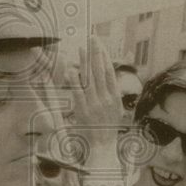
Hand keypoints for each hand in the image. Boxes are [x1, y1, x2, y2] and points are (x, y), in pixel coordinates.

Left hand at [65, 38, 122, 161]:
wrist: (104, 148)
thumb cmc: (108, 131)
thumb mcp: (115, 111)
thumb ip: (112, 96)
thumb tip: (110, 83)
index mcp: (114, 97)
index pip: (109, 72)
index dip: (104, 57)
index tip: (100, 45)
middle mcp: (106, 98)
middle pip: (100, 70)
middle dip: (96, 52)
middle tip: (92, 38)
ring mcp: (94, 104)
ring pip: (89, 78)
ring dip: (84, 62)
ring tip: (80, 47)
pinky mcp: (83, 111)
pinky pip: (78, 92)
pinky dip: (74, 81)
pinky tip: (71, 70)